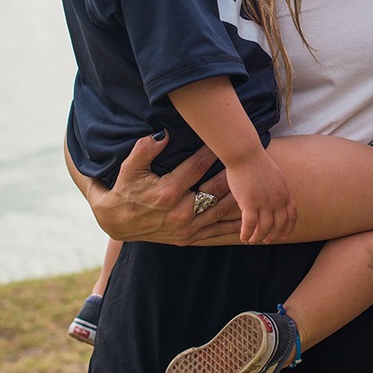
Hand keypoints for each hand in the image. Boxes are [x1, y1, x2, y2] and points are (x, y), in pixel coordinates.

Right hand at [64, 132, 240, 244]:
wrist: (116, 223)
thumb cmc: (124, 190)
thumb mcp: (129, 168)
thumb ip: (145, 149)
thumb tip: (163, 133)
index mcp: (167, 192)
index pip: (197, 166)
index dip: (213, 151)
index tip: (226, 140)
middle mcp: (180, 212)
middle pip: (215, 189)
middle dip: (234, 174)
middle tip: (251, 161)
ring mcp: (186, 228)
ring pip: (221, 210)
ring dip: (240, 198)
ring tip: (256, 185)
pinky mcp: (189, 239)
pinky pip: (217, 232)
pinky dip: (236, 225)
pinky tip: (252, 217)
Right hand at [225, 147, 296, 243]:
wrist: (245, 154)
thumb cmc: (256, 162)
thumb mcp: (274, 176)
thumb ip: (277, 189)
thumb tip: (275, 198)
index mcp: (285, 192)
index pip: (292, 215)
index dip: (288, 228)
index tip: (283, 236)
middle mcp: (277, 200)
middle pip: (279, 225)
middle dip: (274, 236)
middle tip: (266, 241)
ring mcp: (265, 202)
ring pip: (264, 228)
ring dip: (258, 237)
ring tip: (251, 240)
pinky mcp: (250, 203)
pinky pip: (250, 225)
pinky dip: (246, 234)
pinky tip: (242, 237)